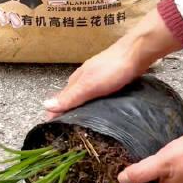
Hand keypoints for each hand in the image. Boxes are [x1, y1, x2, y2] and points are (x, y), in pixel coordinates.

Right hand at [44, 10, 180, 115]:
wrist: (137, 53)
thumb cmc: (112, 69)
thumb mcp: (88, 86)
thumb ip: (70, 97)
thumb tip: (45, 106)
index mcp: (76, 80)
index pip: (62, 99)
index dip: (57, 113)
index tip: (53, 127)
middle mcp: (85, 77)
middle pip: (72, 97)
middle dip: (68, 110)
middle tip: (69, 129)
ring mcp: (99, 77)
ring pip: (86, 94)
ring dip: (83, 106)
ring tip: (85, 122)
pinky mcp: (112, 78)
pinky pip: (99, 93)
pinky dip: (96, 102)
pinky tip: (102, 108)